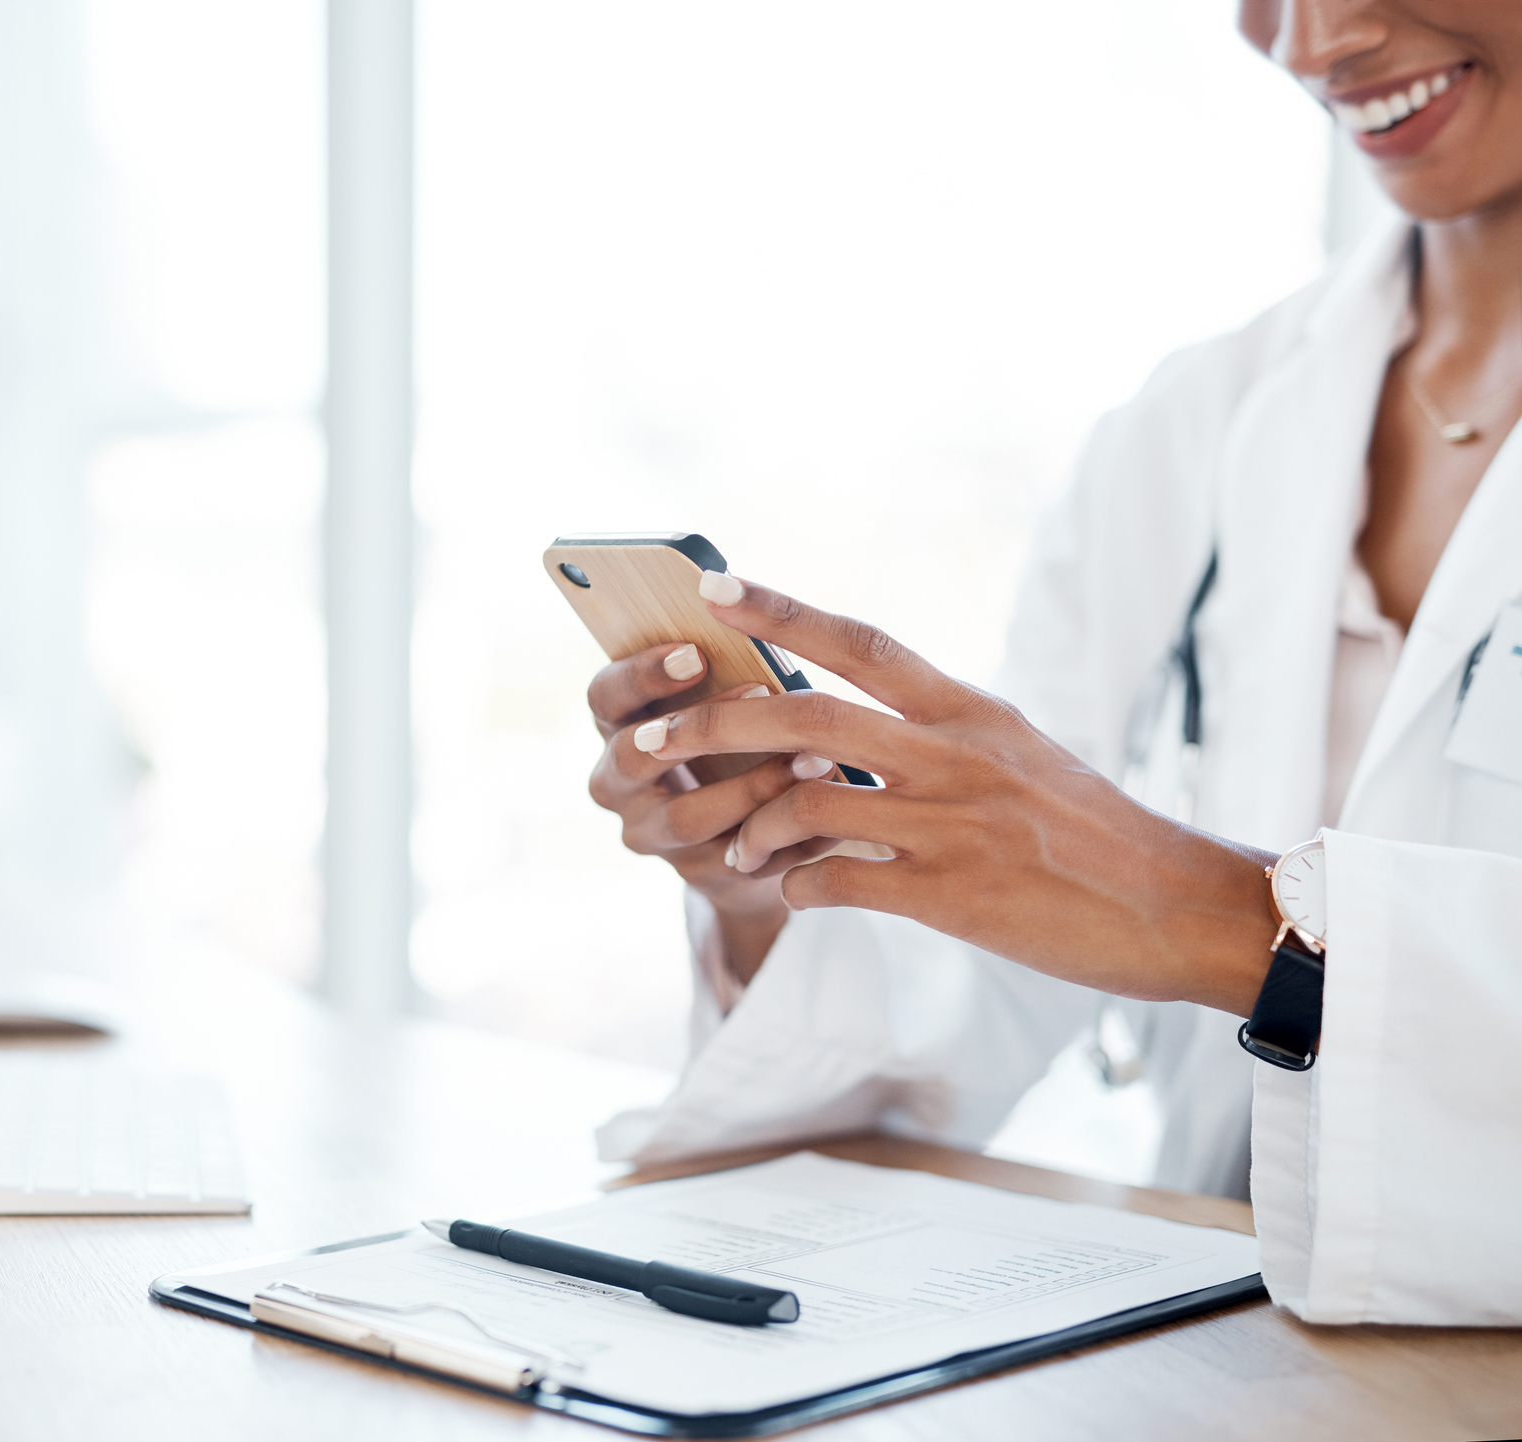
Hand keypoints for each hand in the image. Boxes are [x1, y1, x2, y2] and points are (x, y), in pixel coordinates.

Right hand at [584, 641, 841, 978]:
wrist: (743, 827)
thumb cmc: (733, 734)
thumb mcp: (715, 698)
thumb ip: (721, 668)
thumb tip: (758, 616)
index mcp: (616, 725)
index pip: (606, 696)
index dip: (643, 674)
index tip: (698, 651)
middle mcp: (618, 785)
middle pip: (630, 759)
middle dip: (698, 728)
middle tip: (761, 692)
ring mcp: (653, 836)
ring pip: (687, 818)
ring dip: (754, 786)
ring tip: (816, 757)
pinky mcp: (699, 876)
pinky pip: (740, 859)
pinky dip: (791, 835)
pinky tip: (836, 814)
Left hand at [633, 573, 1281, 1014]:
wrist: (1176, 906)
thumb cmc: (1098, 836)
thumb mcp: (1022, 759)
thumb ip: (943, 738)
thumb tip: (861, 740)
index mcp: (970, 710)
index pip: (861, 641)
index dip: (781, 613)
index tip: (712, 589)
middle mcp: (953, 753)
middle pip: (806, 716)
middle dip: (714, 724)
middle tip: (650, 738)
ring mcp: (949, 823)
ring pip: (806, 801)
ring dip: (751, 826)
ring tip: (736, 851)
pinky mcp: (948, 895)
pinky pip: (835, 883)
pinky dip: (797, 889)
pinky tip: (795, 897)